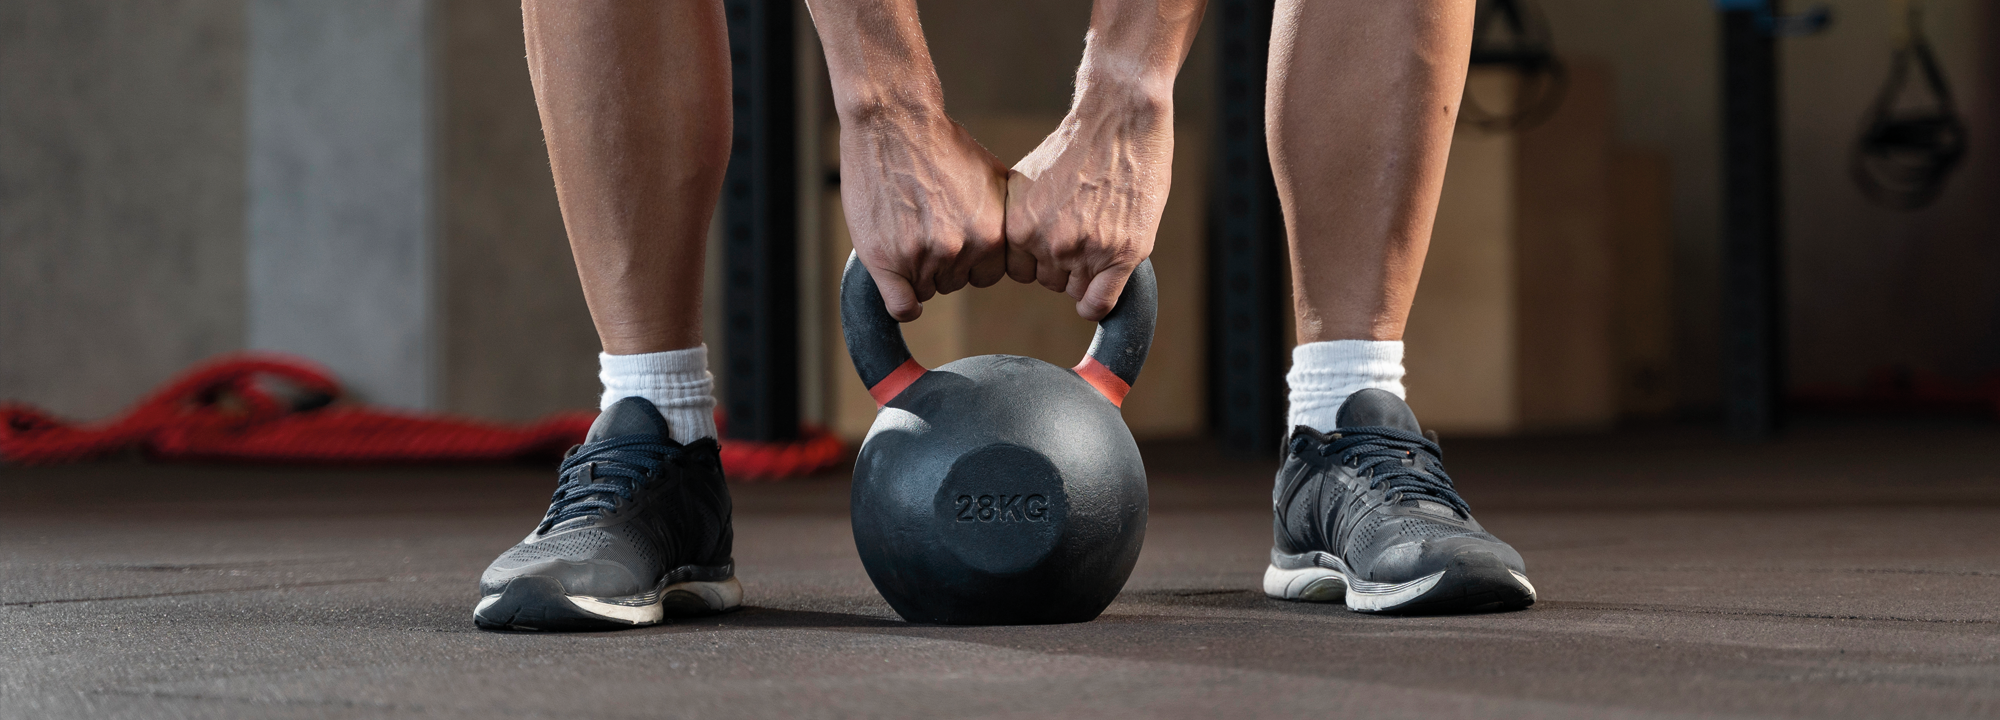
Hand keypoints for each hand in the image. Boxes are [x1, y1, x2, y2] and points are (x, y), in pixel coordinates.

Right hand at [839, 109, 1008, 321]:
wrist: (894, 122)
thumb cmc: (940, 144)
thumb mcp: (992, 178)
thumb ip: (1003, 218)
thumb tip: (1023, 242)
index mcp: (990, 234)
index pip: (985, 275)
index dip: (969, 260)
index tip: (953, 238)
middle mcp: (960, 249)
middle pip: (954, 282)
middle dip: (941, 262)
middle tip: (923, 227)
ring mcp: (922, 256)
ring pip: (925, 289)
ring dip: (916, 270)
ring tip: (906, 230)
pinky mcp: (886, 260)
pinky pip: (901, 306)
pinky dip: (903, 303)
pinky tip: (901, 288)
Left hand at [1005, 88, 1174, 320]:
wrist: (1120, 117)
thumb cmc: (1079, 143)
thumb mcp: (1030, 180)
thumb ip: (1025, 219)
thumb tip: (1022, 249)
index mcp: (1019, 225)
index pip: (1021, 271)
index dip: (1041, 258)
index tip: (1058, 243)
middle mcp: (1047, 242)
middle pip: (1050, 281)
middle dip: (1066, 264)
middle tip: (1087, 233)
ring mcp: (1084, 250)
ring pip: (1077, 290)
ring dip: (1089, 275)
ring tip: (1103, 236)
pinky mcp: (1120, 253)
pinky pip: (1100, 303)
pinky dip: (1099, 305)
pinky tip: (1101, 294)